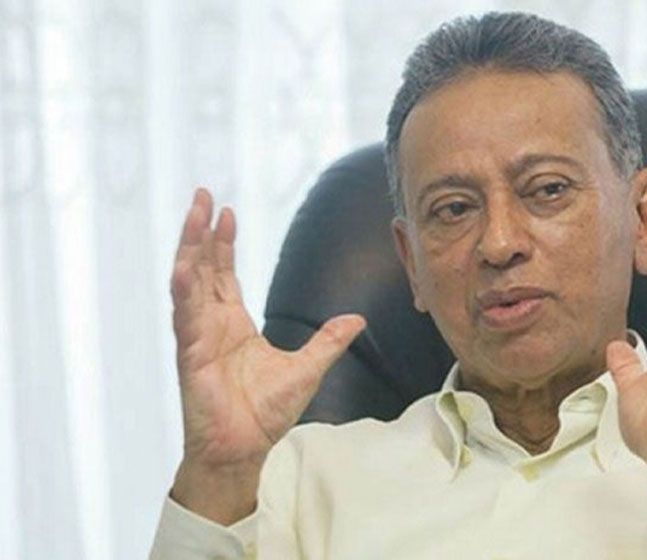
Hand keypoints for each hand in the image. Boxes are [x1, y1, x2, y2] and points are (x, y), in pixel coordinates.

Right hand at [169, 188, 364, 521]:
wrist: (246, 447)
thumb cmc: (266, 412)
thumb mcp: (308, 367)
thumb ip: (329, 340)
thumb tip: (357, 319)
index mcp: (233, 324)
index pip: (225, 273)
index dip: (224, 243)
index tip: (228, 212)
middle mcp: (211, 324)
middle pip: (203, 267)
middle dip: (201, 231)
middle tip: (201, 195)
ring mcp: (198, 337)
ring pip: (189, 283)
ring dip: (189, 248)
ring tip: (192, 215)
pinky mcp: (191, 356)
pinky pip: (185, 318)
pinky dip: (183, 292)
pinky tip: (182, 267)